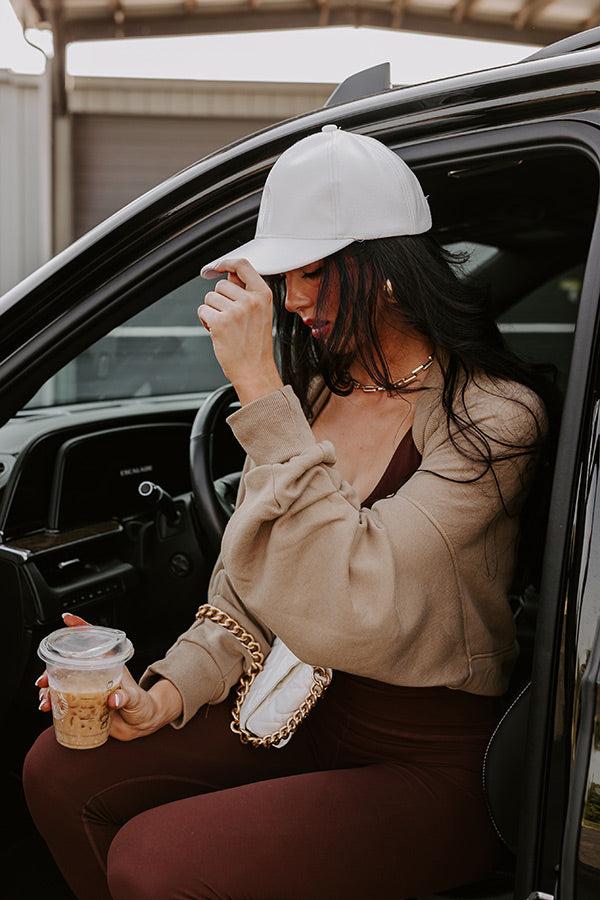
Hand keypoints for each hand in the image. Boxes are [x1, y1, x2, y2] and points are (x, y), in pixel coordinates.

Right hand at [35, 613, 182, 741]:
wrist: (141, 725)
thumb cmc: (142, 705)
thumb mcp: (136, 699)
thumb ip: (126, 697)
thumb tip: (114, 699)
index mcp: (109, 664)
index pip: (94, 640)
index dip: (80, 628)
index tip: (67, 619)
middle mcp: (95, 673)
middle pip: (69, 663)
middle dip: (51, 669)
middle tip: (43, 681)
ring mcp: (87, 688)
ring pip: (61, 682)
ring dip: (48, 690)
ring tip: (45, 701)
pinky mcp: (83, 704)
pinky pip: (63, 700)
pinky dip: (52, 703)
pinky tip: (47, 708)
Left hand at [197, 258, 283, 395]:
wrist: (255, 371)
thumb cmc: (256, 346)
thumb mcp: (260, 313)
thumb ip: (246, 293)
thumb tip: (229, 275)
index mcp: (263, 295)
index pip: (242, 265)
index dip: (226, 263)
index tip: (217, 266)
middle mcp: (250, 300)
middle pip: (221, 285)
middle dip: (219, 300)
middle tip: (230, 319)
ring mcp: (235, 311)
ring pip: (209, 298)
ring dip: (212, 311)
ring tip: (225, 327)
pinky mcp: (220, 322)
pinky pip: (202, 311)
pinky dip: (205, 321)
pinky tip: (217, 332)